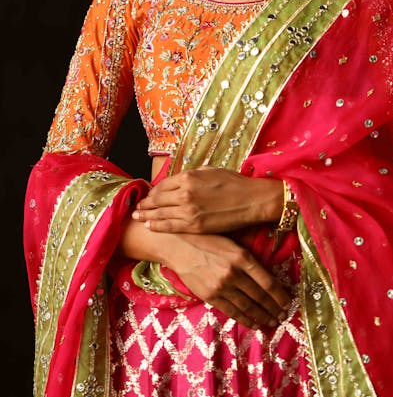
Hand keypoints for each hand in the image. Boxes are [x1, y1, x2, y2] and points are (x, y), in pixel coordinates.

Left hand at [132, 167, 282, 233]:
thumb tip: (178, 180)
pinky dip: (157, 225)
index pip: (162, 185)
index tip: (148, 195)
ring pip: (160, 213)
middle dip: (145, 204)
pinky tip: (149, 226)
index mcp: (188, 177)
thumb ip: (191, 175)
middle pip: (157, 199)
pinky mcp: (195, 225)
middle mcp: (184, 193)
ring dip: (146, 215)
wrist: (251, 200)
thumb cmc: (234, 182)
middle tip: (137, 208)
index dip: (153, 192)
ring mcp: (188, 210)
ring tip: (137, 217)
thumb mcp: (210, 170)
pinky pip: (170, 226)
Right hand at [164, 232, 291, 328]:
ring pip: (248, 307)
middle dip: (274, 308)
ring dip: (263, 317)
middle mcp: (234, 273)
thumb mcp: (233, 244)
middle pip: (260, 297)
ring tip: (272, 322)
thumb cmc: (209, 240)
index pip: (268, 282)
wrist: (179, 245)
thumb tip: (268, 278)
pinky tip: (255, 324)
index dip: (280, 296)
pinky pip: (232, 312)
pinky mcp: (210, 296)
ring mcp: (221, 286)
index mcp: (242, 257)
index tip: (288, 303)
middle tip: (283, 316)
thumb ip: (249, 260)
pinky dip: (246, 320)